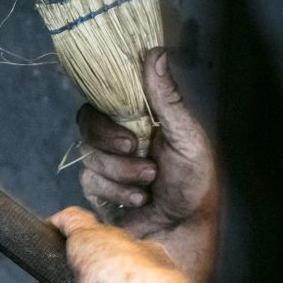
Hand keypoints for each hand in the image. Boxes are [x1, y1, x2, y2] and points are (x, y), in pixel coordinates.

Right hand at [76, 49, 217, 282]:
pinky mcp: (98, 188)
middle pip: (88, 124)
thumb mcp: (187, 137)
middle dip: (112, 141)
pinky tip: (138, 199)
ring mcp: (107, 163)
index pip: (105, 97)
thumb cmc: (194, 184)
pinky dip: (116, 191)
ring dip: (121, 171)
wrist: (185, 229)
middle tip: (138, 151)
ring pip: (90, 155)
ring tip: (150, 182)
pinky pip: (91, 180)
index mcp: (140, 118)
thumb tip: (156, 53)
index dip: (109, 109)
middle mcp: (119, 136)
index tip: (131, 128)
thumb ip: (167, 99)